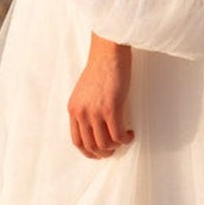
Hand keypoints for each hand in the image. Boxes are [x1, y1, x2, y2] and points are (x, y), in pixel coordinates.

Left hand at [67, 34, 133, 159]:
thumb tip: (95, 125)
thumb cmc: (101, 66)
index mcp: (73, 109)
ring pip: (105, 143)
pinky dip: (125, 139)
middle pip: (91, 146)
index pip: (77, 141)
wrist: (109, 51)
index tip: (100, 153)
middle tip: (115, 149)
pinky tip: (130, 134)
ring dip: (116, 146)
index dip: (89, 152)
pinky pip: (118, 135)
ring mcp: (95, 112)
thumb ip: (86, 107)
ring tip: (124, 139)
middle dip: (104, 153)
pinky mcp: (111, 108)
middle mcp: (82, 113)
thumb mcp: (85, 90)